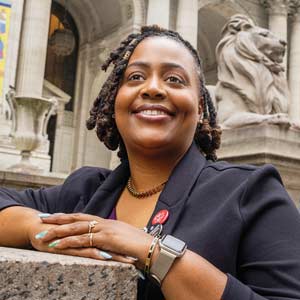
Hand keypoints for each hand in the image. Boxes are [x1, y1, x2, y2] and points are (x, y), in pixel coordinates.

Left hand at [36, 213, 152, 266]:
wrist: (152, 248)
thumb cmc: (140, 246)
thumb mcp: (124, 239)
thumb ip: (113, 238)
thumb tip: (106, 242)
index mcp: (108, 222)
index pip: (84, 217)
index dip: (70, 216)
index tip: (56, 216)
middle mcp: (105, 223)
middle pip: (77, 218)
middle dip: (58, 218)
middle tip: (43, 217)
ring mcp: (105, 229)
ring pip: (77, 228)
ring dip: (58, 230)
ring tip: (43, 233)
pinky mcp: (106, 238)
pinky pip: (83, 240)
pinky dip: (68, 242)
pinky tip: (57, 245)